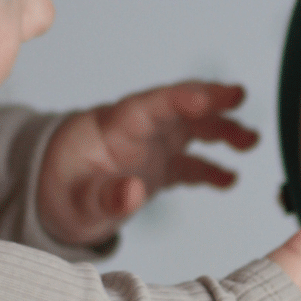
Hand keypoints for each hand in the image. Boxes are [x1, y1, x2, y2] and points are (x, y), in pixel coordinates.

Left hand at [37, 81, 258, 247]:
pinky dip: (210, 168)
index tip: (212, 96)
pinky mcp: (157, 169)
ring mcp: (150, 148)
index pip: (152, 105)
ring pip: (191, 131)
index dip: (183, 98)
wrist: (51, 202)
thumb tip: (134, 192)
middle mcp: (138, 132)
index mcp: (114, 128)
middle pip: (178, 109)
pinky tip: (229, 179)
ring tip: (250, 140)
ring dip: (221, 131)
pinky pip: (189, 163)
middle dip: (211, 101)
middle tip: (240, 96)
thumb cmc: (59, 194)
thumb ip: (106, 197)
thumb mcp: (77, 203)